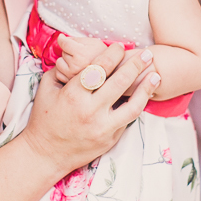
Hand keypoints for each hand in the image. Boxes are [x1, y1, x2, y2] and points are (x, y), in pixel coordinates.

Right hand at [21, 42, 158, 172]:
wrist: (46, 154)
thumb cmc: (44, 119)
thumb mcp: (46, 89)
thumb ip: (62, 71)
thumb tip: (76, 55)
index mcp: (73, 95)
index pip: (99, 68)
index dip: (112, 54)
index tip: (119, 46)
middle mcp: (90, 111)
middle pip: (120, 83)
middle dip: (136, 65)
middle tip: (147, 54)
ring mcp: (102, 127)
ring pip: (133, 106)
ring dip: (146, 88)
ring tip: (156, 75)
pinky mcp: (110, 139)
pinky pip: (128, 120)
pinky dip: (138, 105)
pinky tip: (145, 95)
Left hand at [54, 36, 109, 82]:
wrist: (113, 74)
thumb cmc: (104, 56)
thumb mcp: (94, 43)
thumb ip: (78, 39)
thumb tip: (62, 39)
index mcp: (81, 54)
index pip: (64, 43)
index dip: (63, 39)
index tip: (63, 38)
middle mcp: (75, 66)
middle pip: (62, 52)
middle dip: (69, 52)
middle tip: (81, 55)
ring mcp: (72, 76)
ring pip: (59, 63)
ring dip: (65, 62)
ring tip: (78, 63)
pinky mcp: (70, 84)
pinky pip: (59, 74)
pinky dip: (64, 72)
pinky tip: (74, 71)